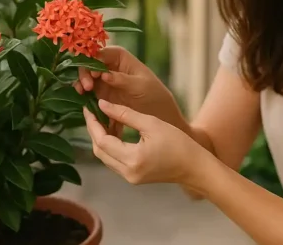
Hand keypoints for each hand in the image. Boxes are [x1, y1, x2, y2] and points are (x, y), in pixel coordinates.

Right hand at [73, 46, 187, 135]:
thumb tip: (104, 74)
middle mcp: (108, 64)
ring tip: (84, 92)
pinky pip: (87, 90)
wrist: (158, 112)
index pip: (99, 52)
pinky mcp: (101, 92)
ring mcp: (103, 78)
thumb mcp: (140, 85)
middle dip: (85, 73)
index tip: (94, 74)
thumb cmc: (153, 93)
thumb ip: (121, 79)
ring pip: (85, 76)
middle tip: (87, 87)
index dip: (92, 61)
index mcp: (119, 56)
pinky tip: (83, 99)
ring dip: (81, 83)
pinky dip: (83, 93)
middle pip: (88, 63)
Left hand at [83, 99, 206, 185]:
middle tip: (91, 112)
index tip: (88, 107)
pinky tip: (113, 131)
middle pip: (99, 151)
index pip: (102, 141)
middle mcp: (127, 172)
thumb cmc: (178, 143)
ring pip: (105, 157)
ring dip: (100, 139)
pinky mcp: (133, 177)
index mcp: (132, 159)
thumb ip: (125, 114)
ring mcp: (129, 177)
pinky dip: (110, 147)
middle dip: (93, 131)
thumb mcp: (151, 123)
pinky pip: (114, 161)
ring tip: (100, 119)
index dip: (92, 123)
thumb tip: (102, 105)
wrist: (195, 167)